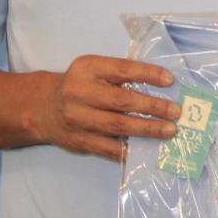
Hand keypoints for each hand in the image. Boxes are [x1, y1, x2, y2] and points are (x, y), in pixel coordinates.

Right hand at [34, 55, 177, 160]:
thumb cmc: (80, 86)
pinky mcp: (80, 141)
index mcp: (87, 69)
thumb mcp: (93, 70)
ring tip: (169, 130)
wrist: (43, 108)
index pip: (122, 70)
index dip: (148, 74)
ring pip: (118, 126)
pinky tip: (149, 149)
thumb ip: (120, 75)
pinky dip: (131, 149)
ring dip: (148, 129)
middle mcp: (79, 93)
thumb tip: (162, 87)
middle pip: (122, 101)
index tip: (170, 81)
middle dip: (152, 107)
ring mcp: (78, 119)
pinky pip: (109, 148)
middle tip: (175, 112)